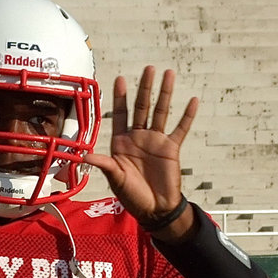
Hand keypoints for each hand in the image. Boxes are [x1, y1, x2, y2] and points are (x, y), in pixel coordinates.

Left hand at [85, 67, 198, 237]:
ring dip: (165, 93)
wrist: (154, 209)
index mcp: (122, 143)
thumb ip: (103, 164)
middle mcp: (139, 138)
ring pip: (161, 112)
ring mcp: (156, 141)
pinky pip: (181, 129)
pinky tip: (192, 100)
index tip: (119, 78)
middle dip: (144, 87)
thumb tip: (84, 156)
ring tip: (168, 74)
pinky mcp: (171, 149)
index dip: (120, 97)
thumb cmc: (132, 195)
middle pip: (142, 107)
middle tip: (148, 68)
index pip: (120, 114)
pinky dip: (187, 116)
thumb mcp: (115, 178)